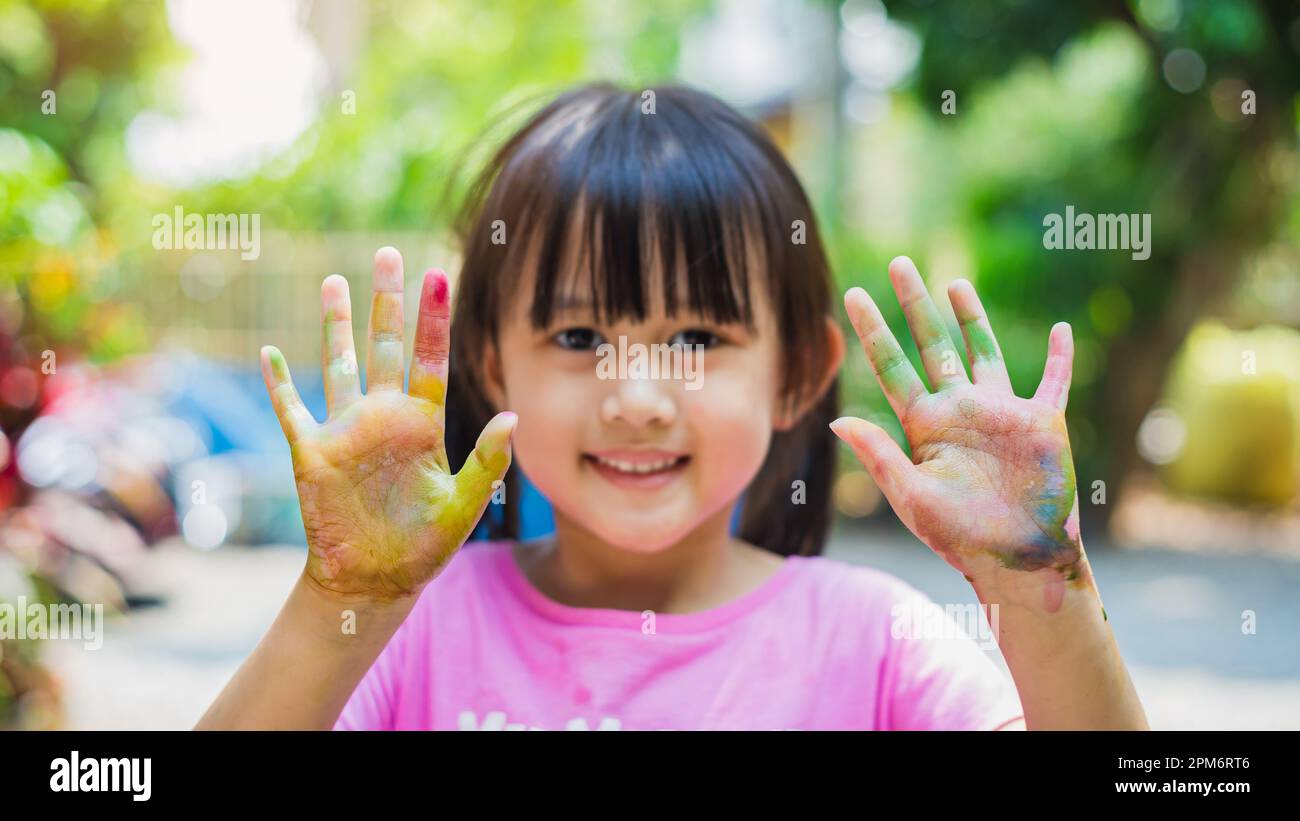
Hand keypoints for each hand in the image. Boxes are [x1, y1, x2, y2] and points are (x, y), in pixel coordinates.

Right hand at [261, 247, 514, 601]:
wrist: (375, 579)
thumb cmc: (424, 546)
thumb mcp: (462, 505)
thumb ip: (487, 462)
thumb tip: (514, 416)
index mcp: (422, 424)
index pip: (430, 359)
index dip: (432, 318)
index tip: (439, 273)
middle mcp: (384, 417)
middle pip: (384, 346)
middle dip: (386, 302)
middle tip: (390, 255)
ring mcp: (346, 430)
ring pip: (338, 364)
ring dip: (336, 325)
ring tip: (334, 280)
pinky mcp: (311, 452)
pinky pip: (291, 409)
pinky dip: (277, 383)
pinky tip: (267, 353)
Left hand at [832, 256, 1094, 610]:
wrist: (1016, 558)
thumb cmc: (960, 537)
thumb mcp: (913, 497)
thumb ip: (879, 456)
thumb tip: (835, 420)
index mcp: (924, 424)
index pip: (892, 366)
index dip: (873, 331)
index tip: (852, 294)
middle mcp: (958, 409)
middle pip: (932, 344)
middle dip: (914, 304)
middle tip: (898, 262)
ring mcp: (1000, 412)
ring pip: (982, 351)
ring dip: (970, 317)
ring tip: (954, 283)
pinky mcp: (1042, 422)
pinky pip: (1053, 382)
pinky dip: (1059, 357)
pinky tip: (1061, 330)